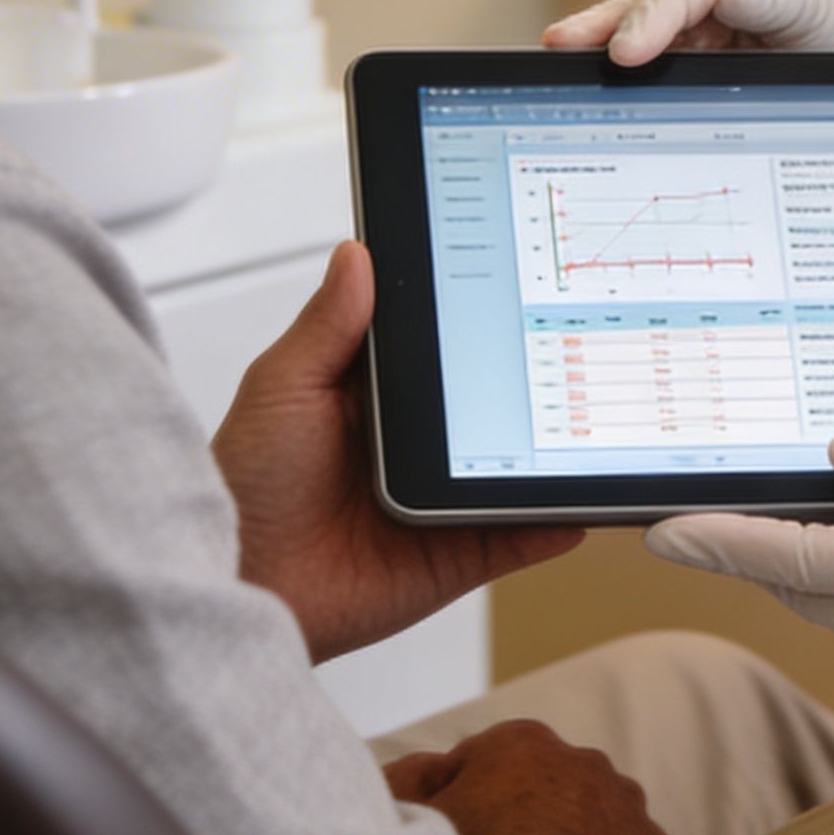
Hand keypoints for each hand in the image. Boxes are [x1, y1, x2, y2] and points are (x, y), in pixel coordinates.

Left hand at [215, 241, 578, 657]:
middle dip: (526, 378)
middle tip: (568, 345)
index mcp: (373, 395)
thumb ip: (328, 325)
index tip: (516, 281)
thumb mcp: (282, 386)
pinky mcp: (456, 553)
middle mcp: (413, 443)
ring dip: (549, 446)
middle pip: (487, 400)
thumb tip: (357, 254)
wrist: (244, 580)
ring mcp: (440, 498)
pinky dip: (554, 519)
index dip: (473, 316)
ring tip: (589, 417)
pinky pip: (518, 534)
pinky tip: (578, 499)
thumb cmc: (245, 485)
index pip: (438, 344)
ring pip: (513, 464)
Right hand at [385, 718, 670, 834]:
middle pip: (545, 783)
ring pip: (594, 813)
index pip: (485, 762)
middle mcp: (581, 759)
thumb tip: (427, 765)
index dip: (465, 800)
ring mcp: (623, 803)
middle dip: (527, 811)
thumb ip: (411, 777)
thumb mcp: (413, 815)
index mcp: (519, 742)